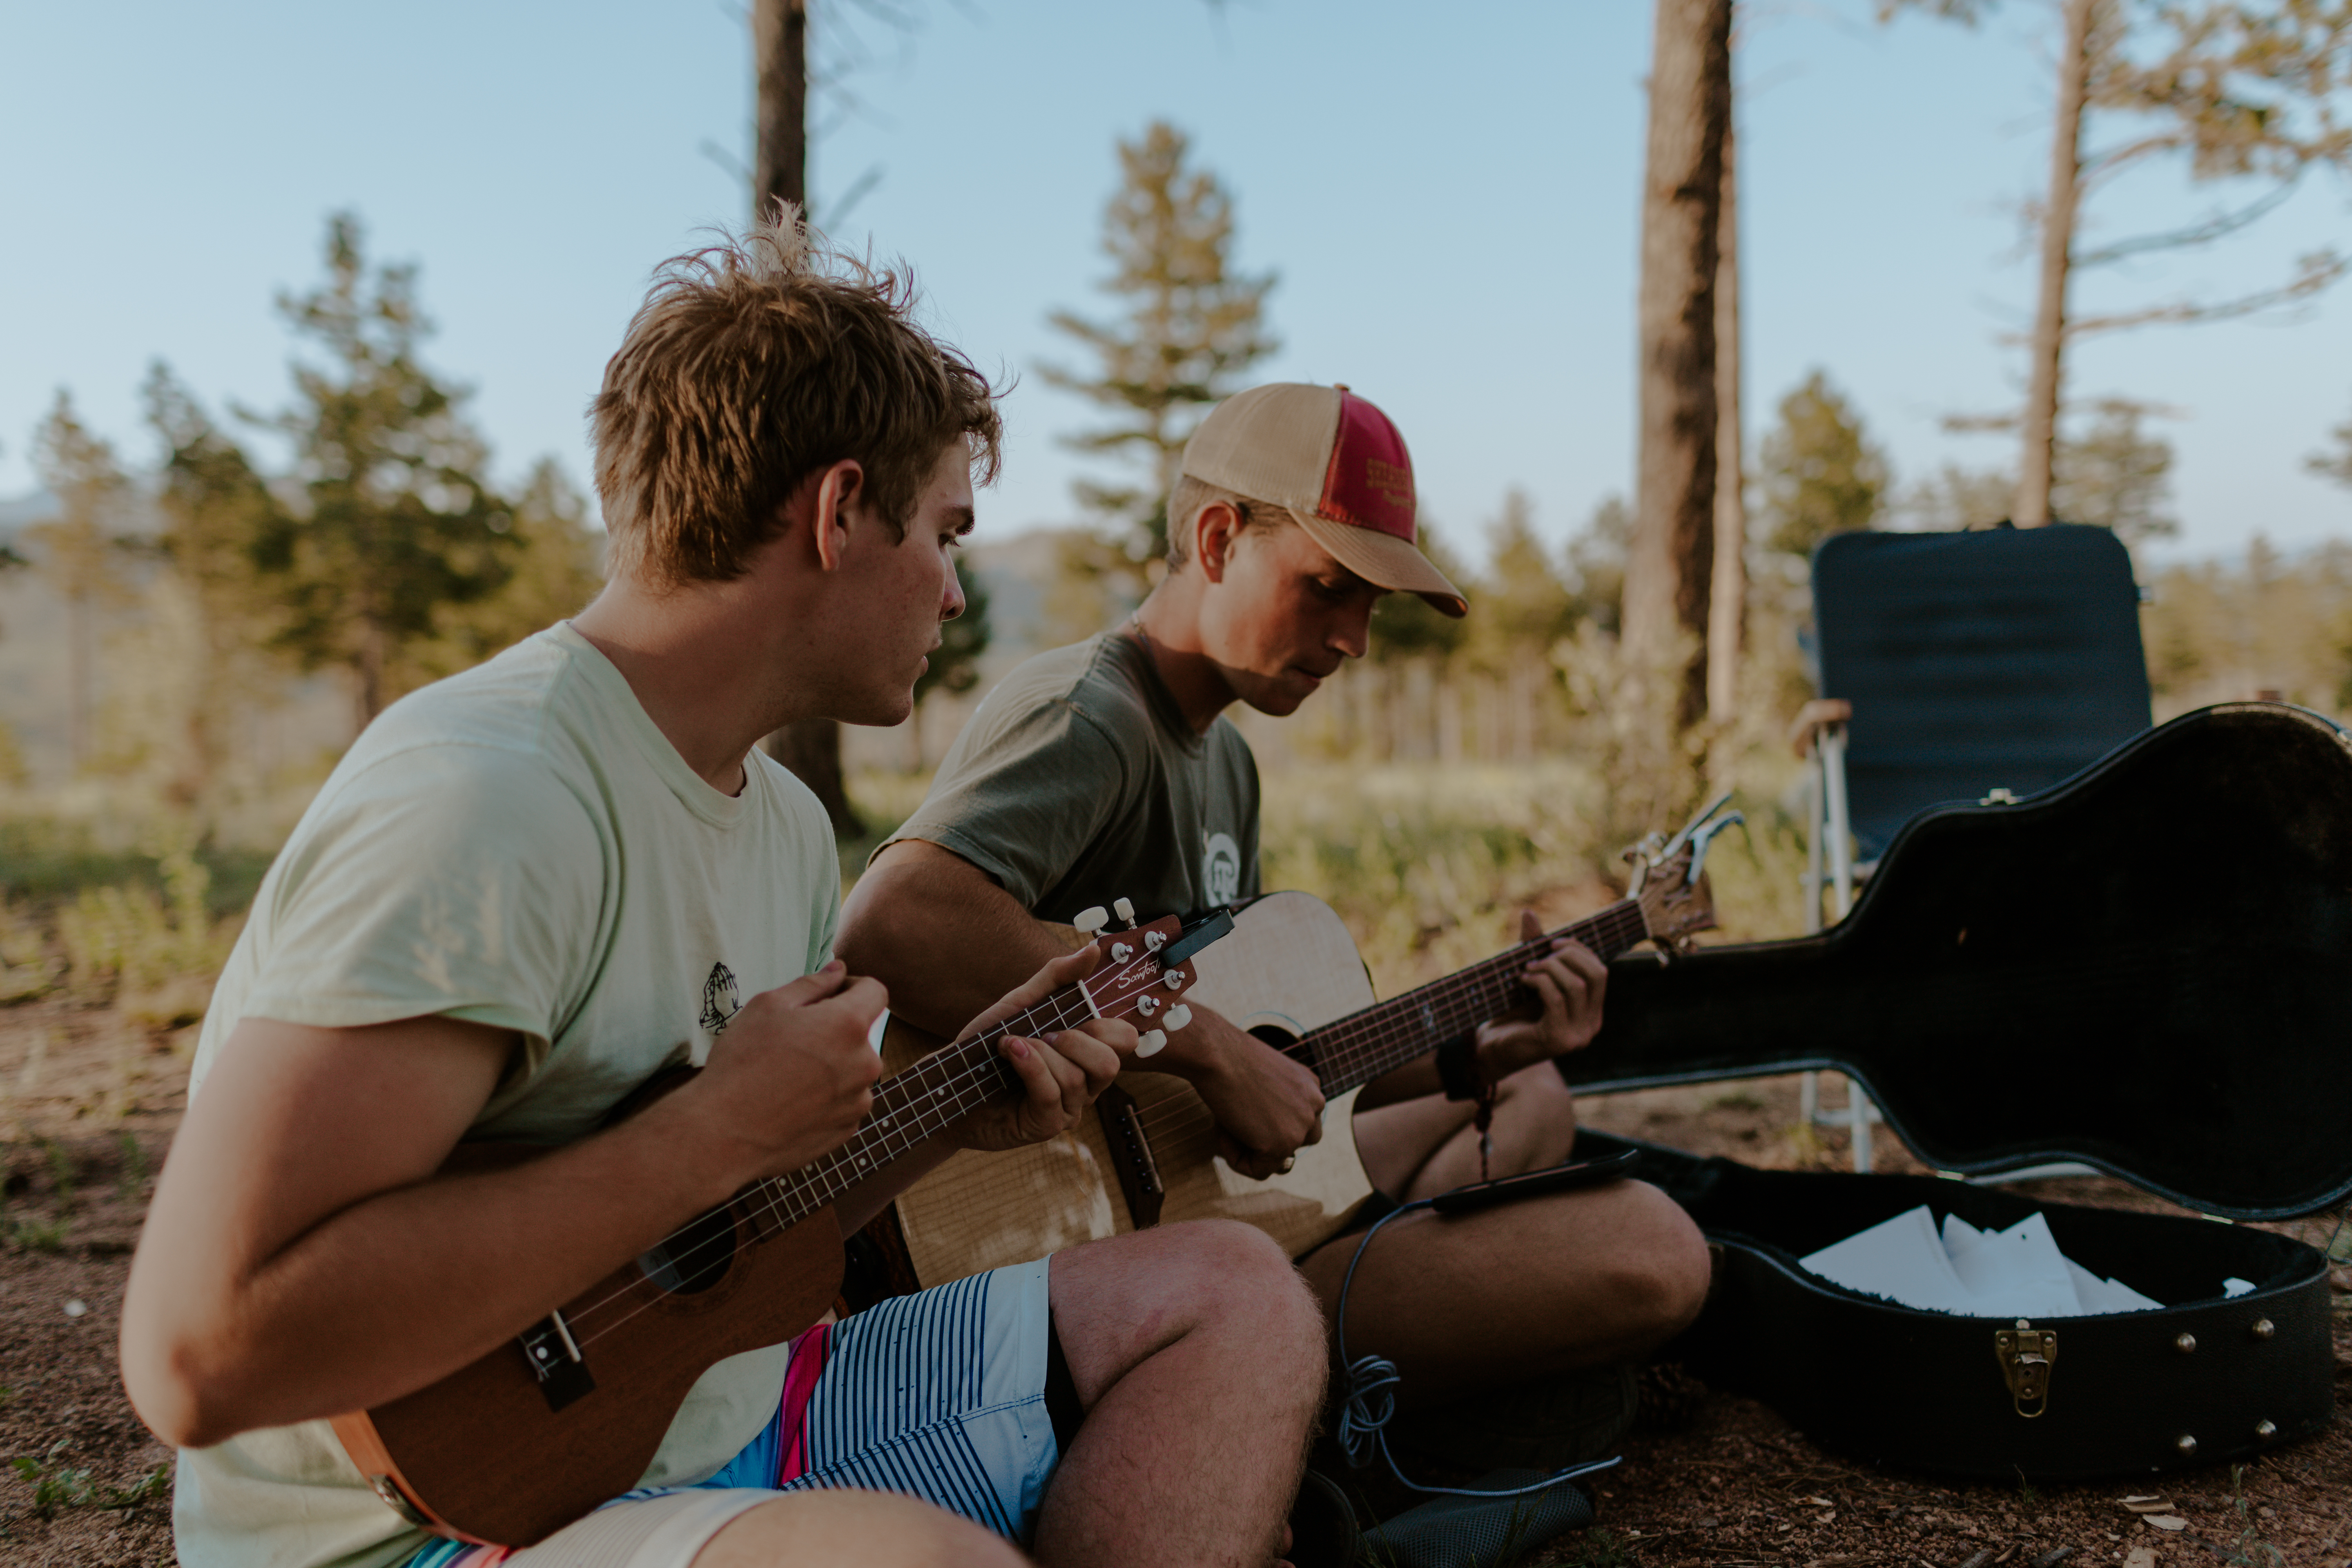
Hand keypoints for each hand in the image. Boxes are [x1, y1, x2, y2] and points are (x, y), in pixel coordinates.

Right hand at [686, 960, 885, 1178]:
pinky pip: (844, 1102)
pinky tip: (791, 1102)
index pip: (875, 992)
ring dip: (832, 1066)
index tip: (827, 996)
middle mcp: (865, 1064)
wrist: (725, 1133)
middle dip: (835, 1030)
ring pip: (853, 1070)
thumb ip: (812, 984)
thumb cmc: (742, 1063)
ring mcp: (858, 1101)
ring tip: (787, 1076)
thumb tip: (839, 971)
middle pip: (861, 1034)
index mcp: (849, 1026)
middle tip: (792, 1041)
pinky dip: (825, 1098)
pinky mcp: (847, 1129)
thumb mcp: (768, 1006)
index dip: (852, 986)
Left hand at [947, 943, 1133, 1152]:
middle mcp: (1085, 1084)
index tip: (1079, 1011)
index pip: (1125, 1040)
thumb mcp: (1021, 1004)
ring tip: (1011, 1044)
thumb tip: (1093, 949)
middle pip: (1111, 1062)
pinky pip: (1052, 1093)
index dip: (1109, 1024)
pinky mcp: (1046, 1125)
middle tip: (1046, 1032)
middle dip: (1077, 1040)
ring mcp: (1068, 1108)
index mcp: (1086, 1054)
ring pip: (1078, 1078)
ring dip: (1040, 1053)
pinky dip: (1030, 1066)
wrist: (949, 1084)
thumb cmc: (986, 1048)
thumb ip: (1057, 978)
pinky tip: (1010, 1053)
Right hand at [1179, 1007, 1326, 1180]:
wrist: (1216, 1053)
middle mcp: (1314, 1104)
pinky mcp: (1282, 1145)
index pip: (1298, 1120)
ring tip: (1226, 1124)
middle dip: (1265, 1140)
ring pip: (1277, 1158)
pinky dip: (1236, 1159)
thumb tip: (1262, 1135)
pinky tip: (1223, 1131)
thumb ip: (1272, 1103)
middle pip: (1295, 1142)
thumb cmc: (1229, 1057)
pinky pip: (1259, 1170)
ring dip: (1248, 1149)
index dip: (1265, 1121)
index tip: (1241, 1105)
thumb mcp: (1262, 1077)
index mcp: (1311, 1086)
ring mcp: (1301, 1127)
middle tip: (1236, 1122)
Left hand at [1473, 910, 1608, 1078]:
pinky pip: (1556, 998)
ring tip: (1528, 969)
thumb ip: (1534, 950)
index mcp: (1591, 1012)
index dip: (1580, 950)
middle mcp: (1591, 1026)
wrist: (1491, 1050)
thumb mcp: (1530, 979)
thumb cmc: (1512, 1015)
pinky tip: (1523, 981)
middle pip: (1597, 975)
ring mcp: (1577, 1036)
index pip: (1601, 972)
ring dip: (1550, 968)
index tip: (1553, 942)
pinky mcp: (1557, 1039)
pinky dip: (1539, 982)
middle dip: (1569, 955)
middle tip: (1541, 954)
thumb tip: (1528, 912)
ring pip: (1576, 985)